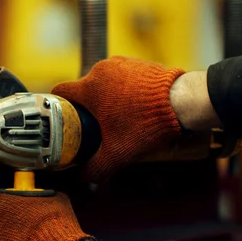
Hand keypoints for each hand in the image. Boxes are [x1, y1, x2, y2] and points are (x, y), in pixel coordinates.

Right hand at [52, 56, 184, 181]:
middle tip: (92, 127)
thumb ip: (95, 168)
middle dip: (85, 108)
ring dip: (105, 99)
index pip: (60, 91)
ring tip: (116, 118)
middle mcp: (101, 70)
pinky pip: (121, 77)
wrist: (184, 101)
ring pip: (102, 83)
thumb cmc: (147, 124)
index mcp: (89, 87)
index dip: (56, 106)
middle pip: (83, 90)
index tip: (62, 119)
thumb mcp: (117, 152)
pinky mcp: (137, 62)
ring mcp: (120, 63)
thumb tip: (80, 178)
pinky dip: (122, 91)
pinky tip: (133, 107)